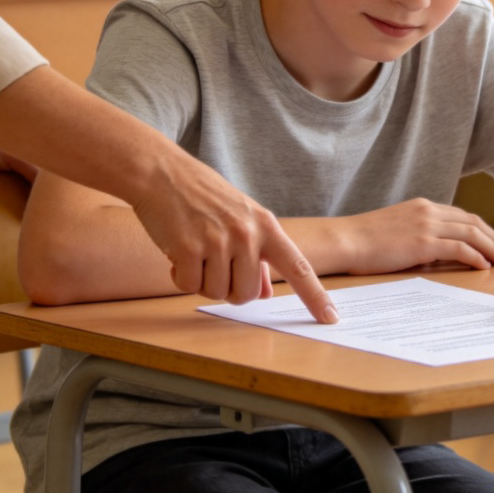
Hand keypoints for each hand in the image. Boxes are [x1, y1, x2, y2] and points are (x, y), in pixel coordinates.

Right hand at [131, 152, 338, 323]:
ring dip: (202, 281)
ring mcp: (219, 241)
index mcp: (266, 226)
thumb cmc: (202, 197)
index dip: (315, 296)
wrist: (162, 173)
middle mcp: (247, 234)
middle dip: (228, 289)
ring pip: (216, 293)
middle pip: (246, 295)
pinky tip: (177, 252)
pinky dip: (180, 277)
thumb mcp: (240, 218)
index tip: (331, 319)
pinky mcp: (190, 248)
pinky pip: (189, 286)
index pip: (298, 267)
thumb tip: (265, 293)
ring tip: (194, 250)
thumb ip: (258, 254)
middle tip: (213, 264)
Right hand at [342, 199, 493, 274]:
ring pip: (472, 233)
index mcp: (422, 206)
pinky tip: (484, 267)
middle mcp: (428, 211)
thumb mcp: (395, 230)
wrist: (344, 239)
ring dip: (492, 248)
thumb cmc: (362, 241)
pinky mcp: (423, 242)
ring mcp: (426, 225)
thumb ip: (417, 235)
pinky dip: (476, 256)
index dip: (483, 230)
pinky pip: (460, 248)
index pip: (462, 216)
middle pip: (473, 222)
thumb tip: (435, 253)